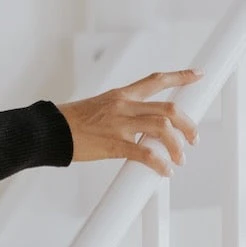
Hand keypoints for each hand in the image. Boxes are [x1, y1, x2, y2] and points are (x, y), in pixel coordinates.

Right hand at [56, 68, 203, 177]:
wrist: (50, 130)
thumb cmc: (71, 121)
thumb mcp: (100, 107)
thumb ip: (123, 113)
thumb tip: (140, 128)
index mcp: (121, 95)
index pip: (156, 81)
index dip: (180, 77)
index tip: (197, 75)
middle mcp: (124, 106)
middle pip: (169, 109)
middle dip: (188, 124)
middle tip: (193, 137)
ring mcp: (120, 125)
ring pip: (163, 128)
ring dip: (177, 145)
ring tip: (180, 158)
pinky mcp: (114, 144)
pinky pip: (146, 154)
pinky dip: (160, 164)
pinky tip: (164, 171)